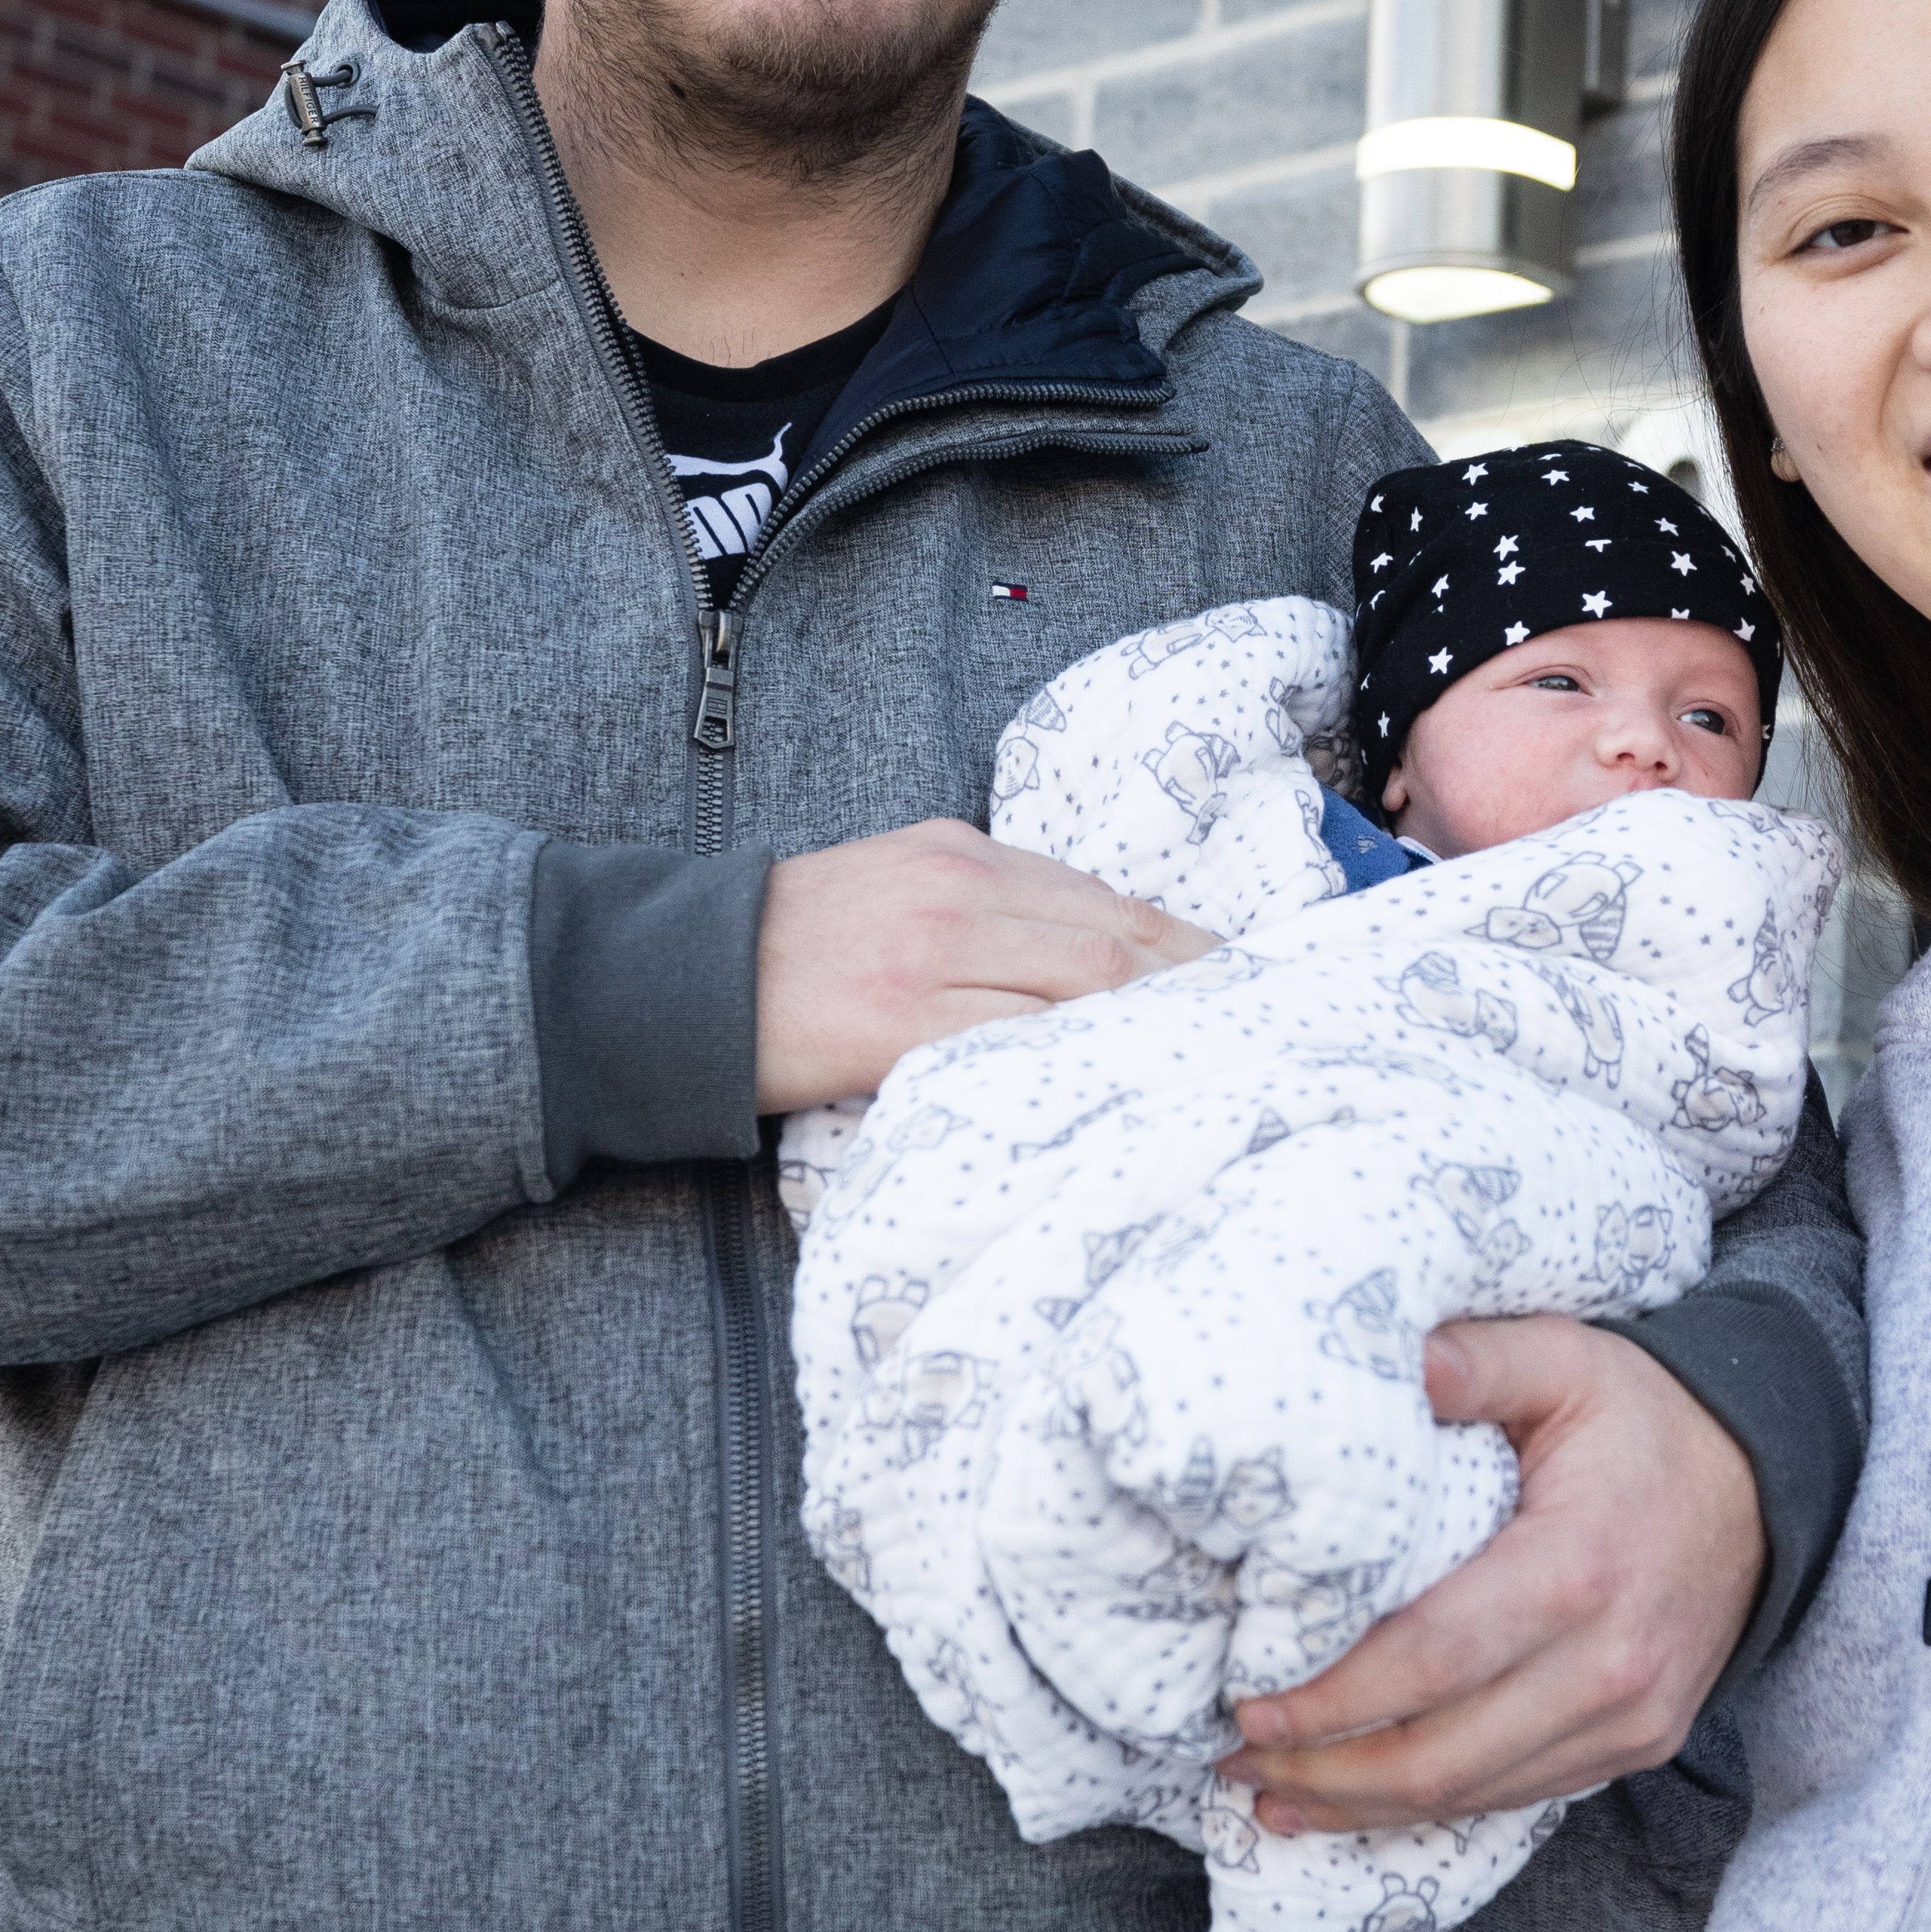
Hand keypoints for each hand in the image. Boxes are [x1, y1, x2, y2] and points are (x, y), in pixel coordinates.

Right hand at [755, 820, 1214, 1111]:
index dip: (1172, 936)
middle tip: (1248, 1019)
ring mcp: (932, 954)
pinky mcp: (902, 1021)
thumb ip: (981, 905)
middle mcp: (957, 889)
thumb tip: (1078, 948)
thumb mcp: (896, 885)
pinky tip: (1113, 1079)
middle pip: (1106, 934)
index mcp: (959, 853)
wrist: (682, 977)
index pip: (1095, 895)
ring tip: (1202, 1055)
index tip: (1228, 970)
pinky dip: (1072, 1055)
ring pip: (1076, 981)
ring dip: (1147, 1019)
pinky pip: (1011, 1039)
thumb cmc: (794, 944)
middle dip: (1185, 978)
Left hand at [1222, 1316, 1761, 1831]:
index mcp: (1577, 1570)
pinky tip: (1365, 1803)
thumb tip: (1380, 1359)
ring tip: (1272, 1795)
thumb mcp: (1566, 1357)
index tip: (1249, 1704)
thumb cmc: (1646, 1416)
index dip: (1333, 1697)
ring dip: (1364, 1809)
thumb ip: (1473, 1358)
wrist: (1762, 1481)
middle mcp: (1608, 1666)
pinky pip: (1516, 1796)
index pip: (1430, 1660)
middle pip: (1441, 1757)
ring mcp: (1628, 1721)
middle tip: (1233, 1761)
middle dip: (1326, 1773)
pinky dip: (1434, 1808)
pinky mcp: (1635, 1746)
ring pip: (1473, 1796)